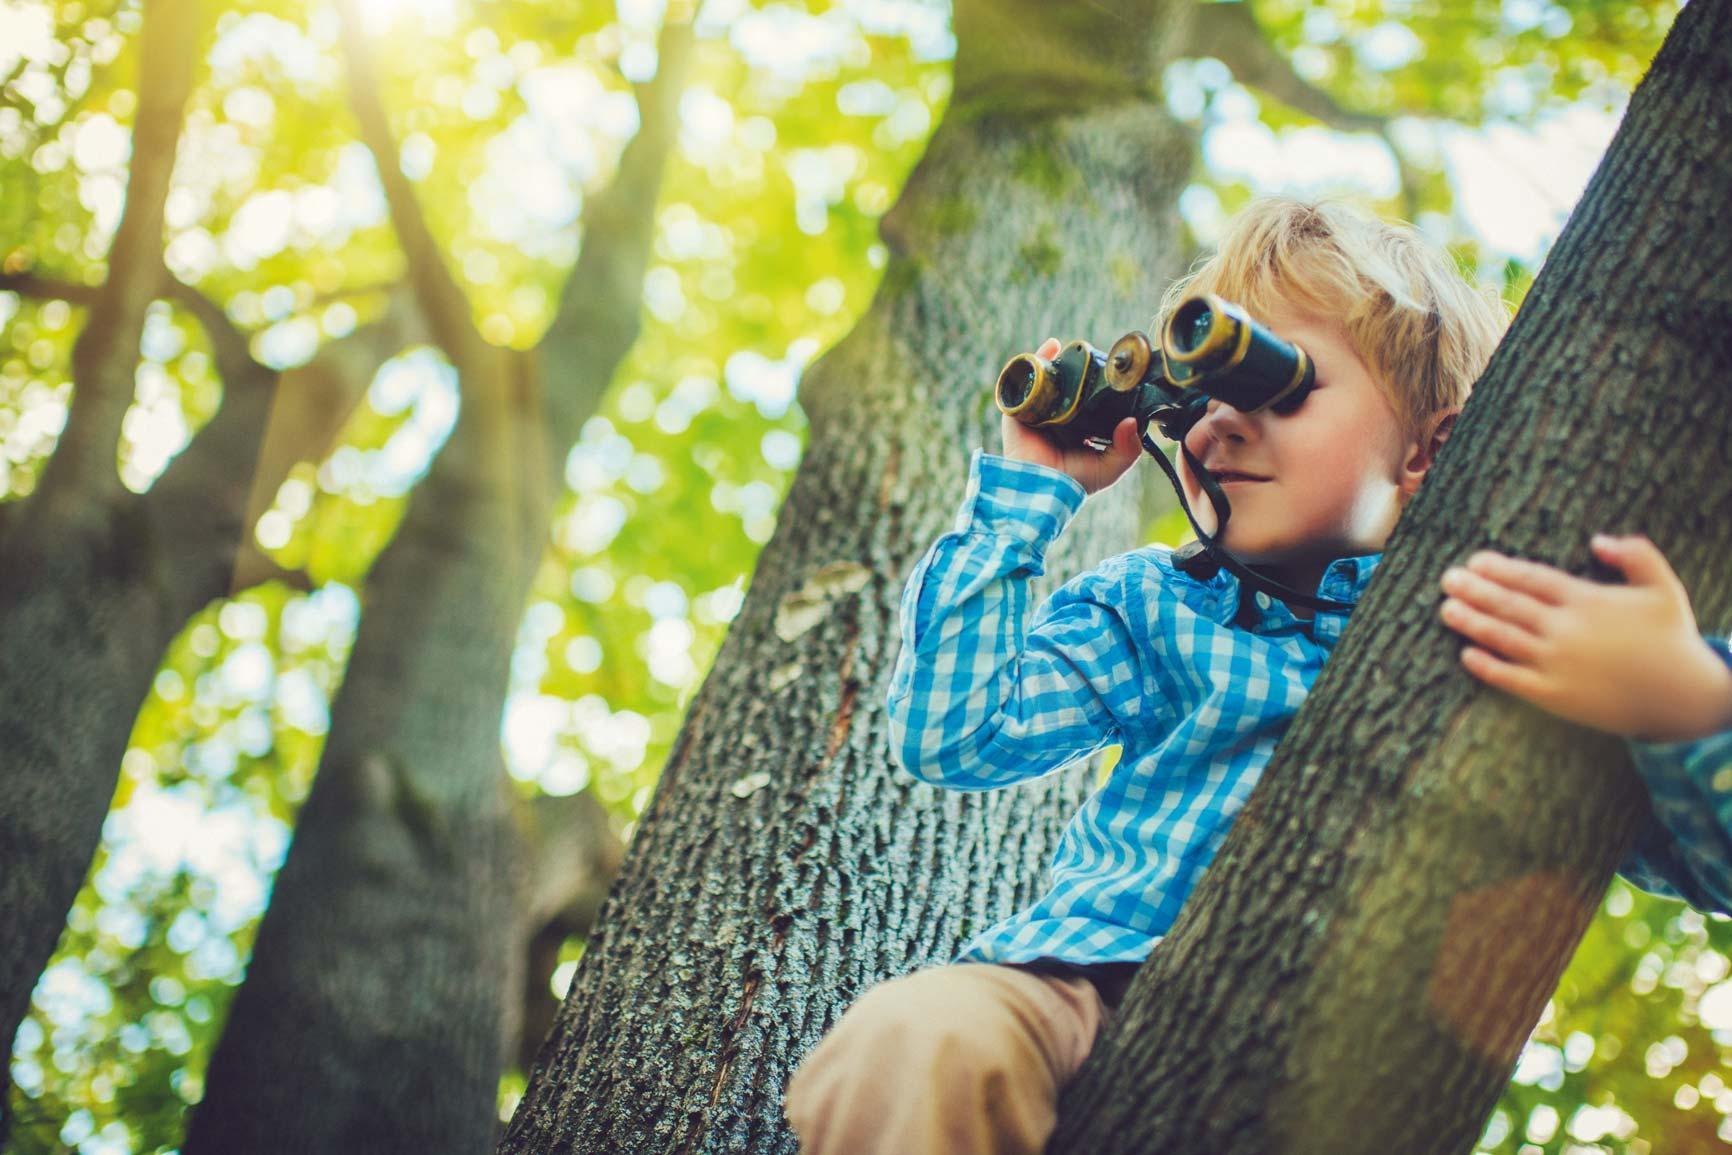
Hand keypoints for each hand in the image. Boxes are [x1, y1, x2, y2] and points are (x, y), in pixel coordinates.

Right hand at [999, 337, 1142, 495]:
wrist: (1040, 487)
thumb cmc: (1073, 483)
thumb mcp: (1110, 468)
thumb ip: (1129, 449)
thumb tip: (1132, 420)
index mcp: (1077, 432)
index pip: (1089, 404)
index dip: (1099, 389)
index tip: (1112, 373)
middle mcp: (1056, 420)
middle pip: (1068, 389)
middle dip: (1078, 372)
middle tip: (1091, 356)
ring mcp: (1037, 413)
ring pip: (1048, 381)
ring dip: (1057, 363)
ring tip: (1071, 348)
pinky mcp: (1019, 409)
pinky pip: (1025, 381)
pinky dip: (1034, 362)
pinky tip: (1050, 347)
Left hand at [1437, 534, 1731, 742]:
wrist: (1683, 698)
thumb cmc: (1672, 639)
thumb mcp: (1664, 587)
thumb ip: (1637, 555)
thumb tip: (1598, 539)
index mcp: (1588, 601)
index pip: (1533, 579)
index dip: (1501, 569)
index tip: (1475, 560)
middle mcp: (1567, 630)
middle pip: (1510, 605)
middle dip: (1475, 590)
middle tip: (1446, 578)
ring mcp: (1558, 664)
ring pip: (1504, 638)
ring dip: (1471, 622)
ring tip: (1445, 609)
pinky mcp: (1555, 695)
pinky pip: (1512, 679)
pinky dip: (1487, 666)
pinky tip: (1466, 655)